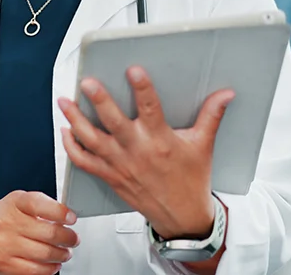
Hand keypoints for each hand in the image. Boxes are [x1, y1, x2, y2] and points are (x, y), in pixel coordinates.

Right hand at [0, 191, 78, 274]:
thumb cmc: (1, 216)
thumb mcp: (18, 201)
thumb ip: (40, 205)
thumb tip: (66, 216)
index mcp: (15, 202)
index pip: (41, 204)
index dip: (61, 212)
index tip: (72, 218)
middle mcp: (9, 223)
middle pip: (48, 233)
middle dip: (68, 238)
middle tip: (73, 239)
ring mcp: (5, 245)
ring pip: (44, 254)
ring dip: (61, 255)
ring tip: (65, 252)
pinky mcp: (4, 265)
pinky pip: (34, 271)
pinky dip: (49, 269)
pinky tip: (53, 264)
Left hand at [58, 66, 233, 239]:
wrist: (182, 219)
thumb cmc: (192, 180)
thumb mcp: (203, 146)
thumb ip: (211, 116)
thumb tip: (226, 94)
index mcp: (161, 140)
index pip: (151, 109)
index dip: (142, 88)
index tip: (134, 70)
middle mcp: (137, 151)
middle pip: (114, 123)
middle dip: (99, 101)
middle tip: (87, 82)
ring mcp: (120, 165)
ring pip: (92, 140)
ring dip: (75, 120)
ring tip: (64, 101)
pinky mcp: (110, 176)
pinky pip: (85, 162)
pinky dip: (71, 147)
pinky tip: (65, 131)